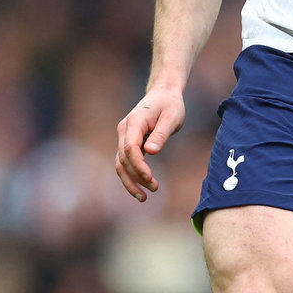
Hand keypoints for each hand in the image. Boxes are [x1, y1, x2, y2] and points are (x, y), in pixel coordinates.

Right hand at [116, 85, 185, 201]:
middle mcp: (124, 130)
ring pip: (120, 163)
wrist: (163, 94)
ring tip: (144, 198)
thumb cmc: (170, 105)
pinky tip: (141, 188)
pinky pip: (125, 162)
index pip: (130, 148)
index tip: (151, 179)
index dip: (138, 166)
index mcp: (134, 122)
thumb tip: (150, 152)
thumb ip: (161, 134)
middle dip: (136, 177)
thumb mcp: (172, 117)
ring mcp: (124, 137)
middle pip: (123, 159)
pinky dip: (131, 176)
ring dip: (130, 181)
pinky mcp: (128, 142)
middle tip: (154, 189)